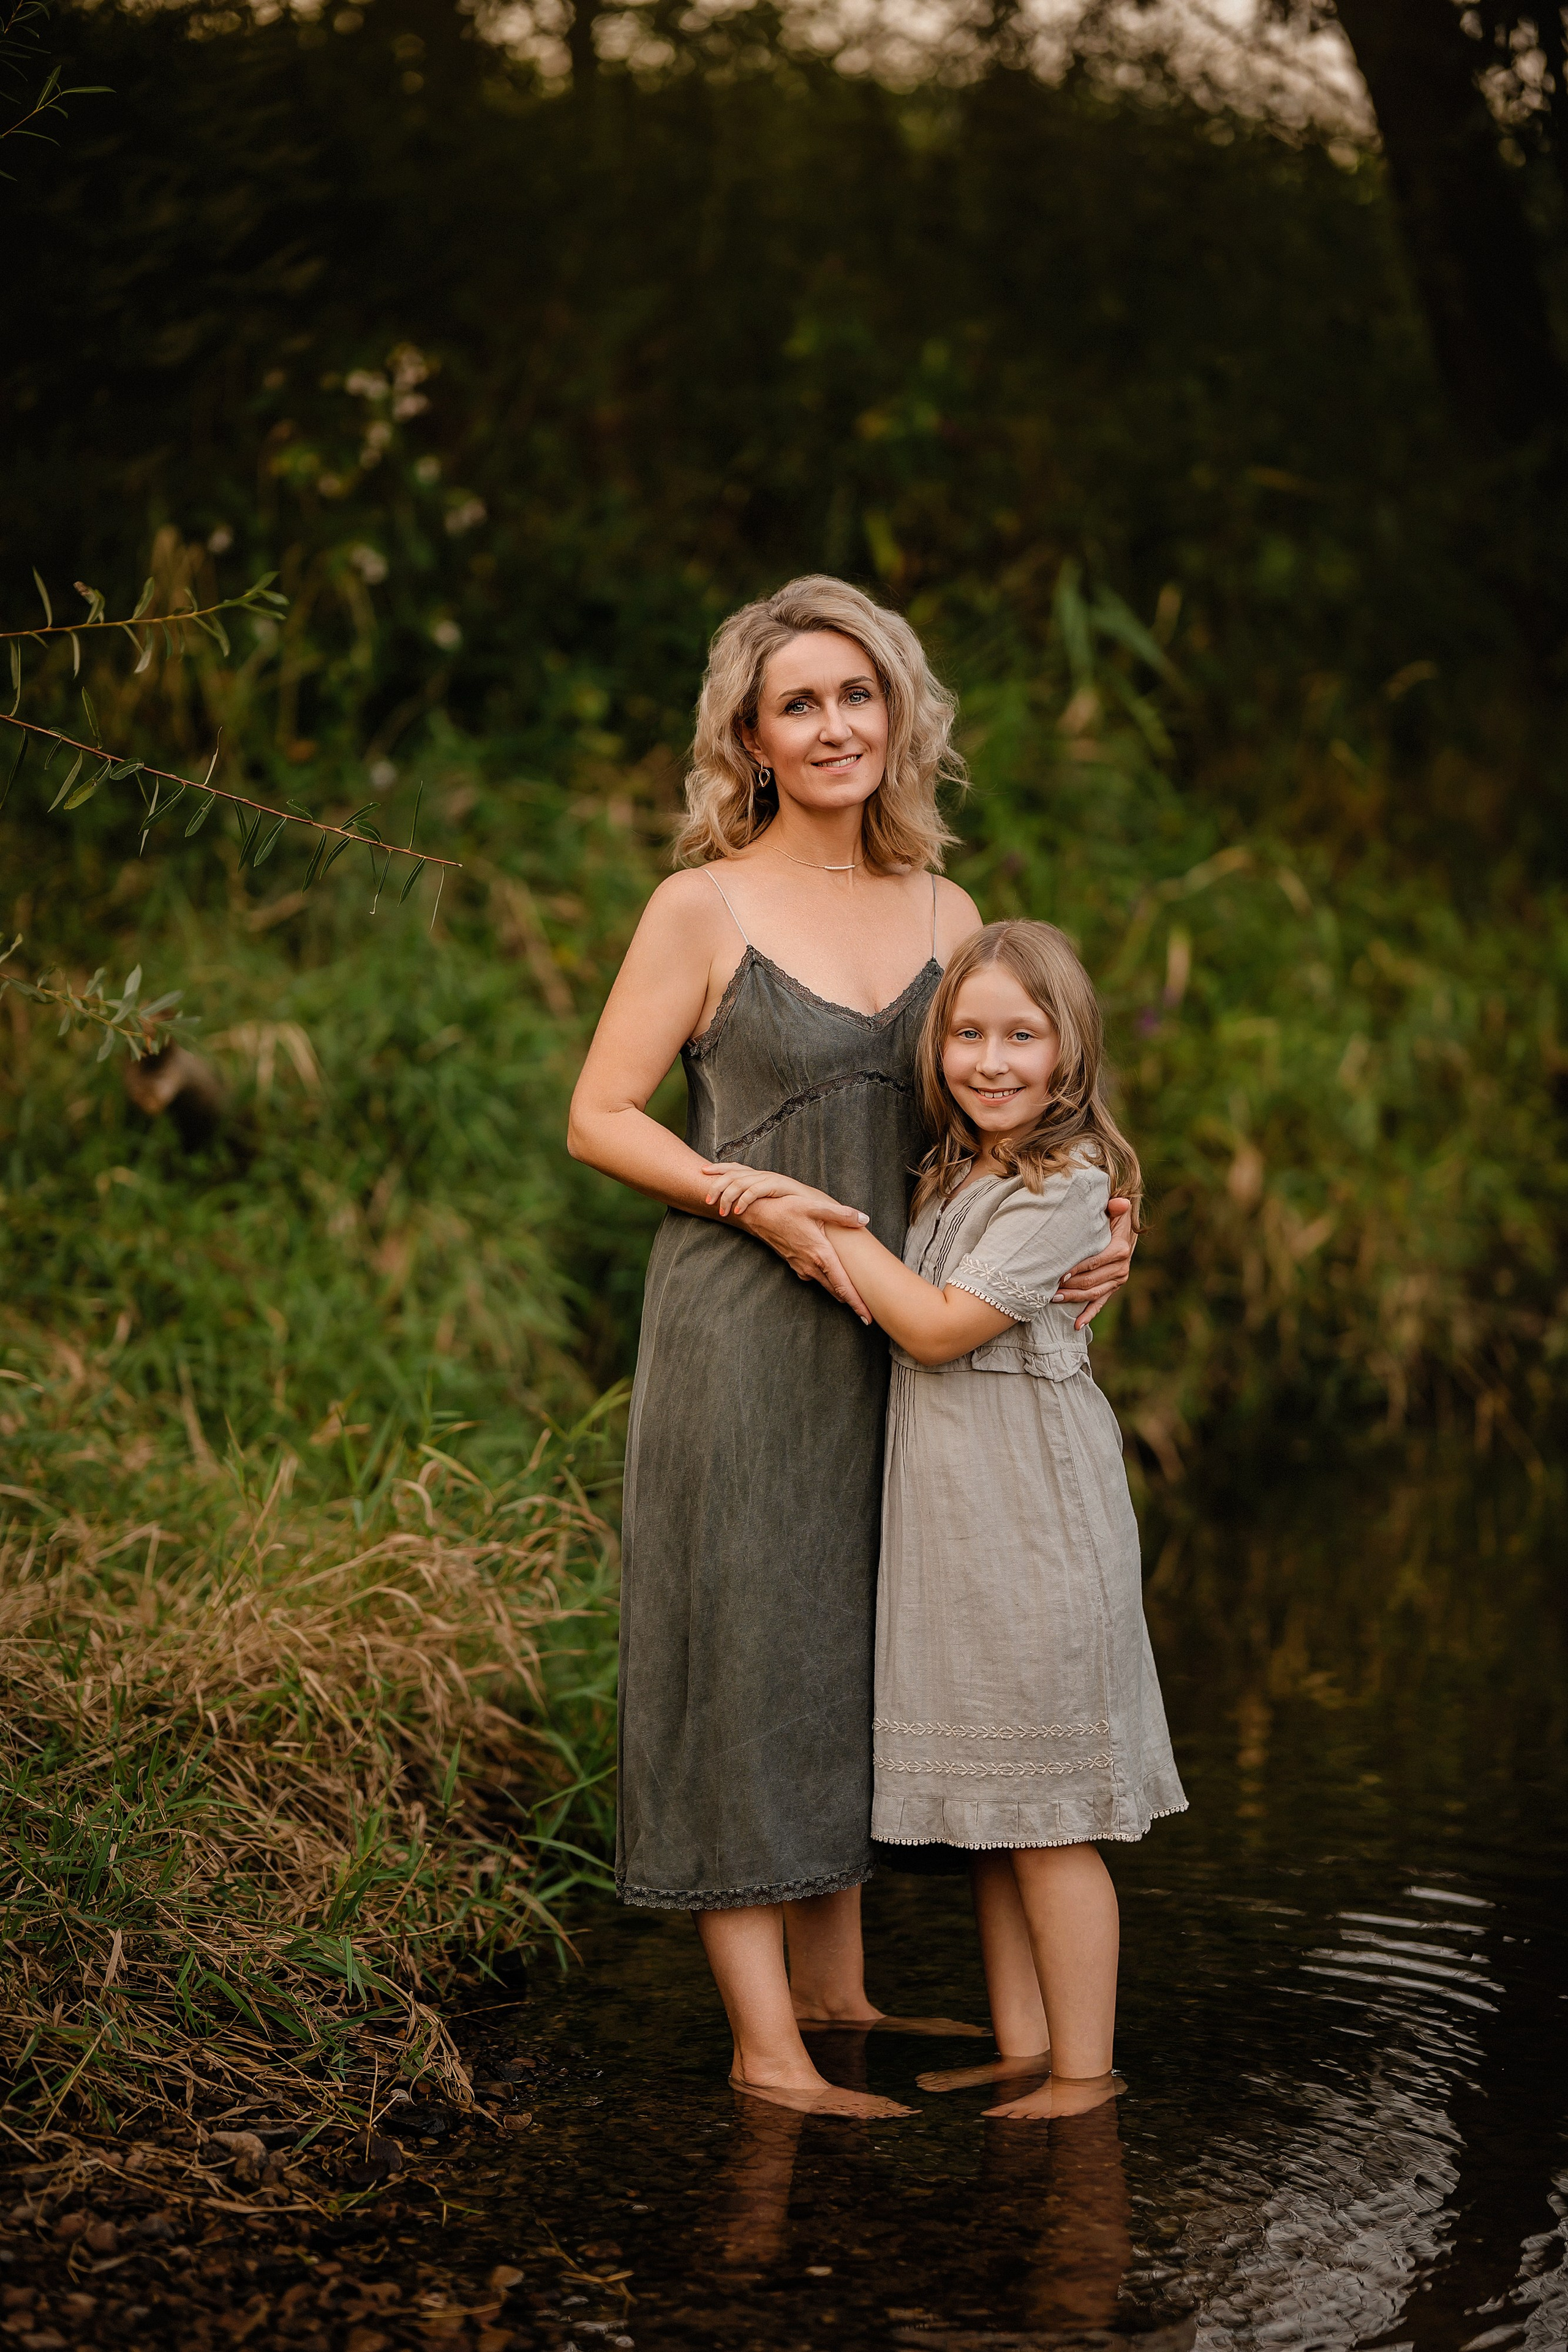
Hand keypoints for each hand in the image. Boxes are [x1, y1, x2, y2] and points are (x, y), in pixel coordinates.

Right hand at [700, 1162, 873, 1319]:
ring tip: (856, 1300)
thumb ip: (841, 1214)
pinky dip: (827, 1283)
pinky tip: (832, 1277)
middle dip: (853, 1304)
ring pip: (826, 1286)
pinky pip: (815, 1278)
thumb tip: (864, 1218)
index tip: (868, 1318)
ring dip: (841, 1294)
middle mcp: (811, 1265)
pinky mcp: (795, 1265)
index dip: (856, 1303)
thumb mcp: (814, 1206)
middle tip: (868, 1316)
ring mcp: (802, 1267)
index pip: (842, 1286)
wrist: (758, 1216)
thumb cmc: (786, 1209)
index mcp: (821, 1254)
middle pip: (836, 1292)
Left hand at [1053, 1196, 1136, 1331]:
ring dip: (1074, 1298)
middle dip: (1071, 1285)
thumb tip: (1119, 1203)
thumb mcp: (1115, 1210)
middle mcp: (1121, 1268)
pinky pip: (1100, 1304)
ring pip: (1093, 1294)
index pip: (1095, 1262)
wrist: (1123, 1231)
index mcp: (1120, 1250)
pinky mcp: (1113, 1288)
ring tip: (1054, 1299)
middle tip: (1050, 1287)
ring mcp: (1118, 1280)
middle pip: (1092, 1281)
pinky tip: (1076, 1325)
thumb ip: (1115, 1207)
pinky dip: (1088, 1315)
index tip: (1060, 1274)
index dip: (1077, 1269)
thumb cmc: (1112, 1218)